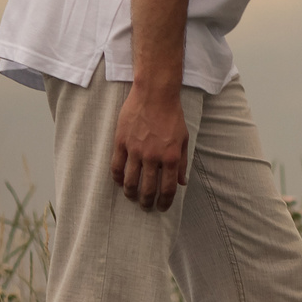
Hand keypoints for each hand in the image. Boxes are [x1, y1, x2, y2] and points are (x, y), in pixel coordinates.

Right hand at [110, 82, 188, 210]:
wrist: (155, 94)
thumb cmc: (172, 115)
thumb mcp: (184, 139)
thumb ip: (183, 163)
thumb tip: (182, 183)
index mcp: (171, 157)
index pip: (167, 188)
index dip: (164, 202)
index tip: (162, 207)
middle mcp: (153, 157)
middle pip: (147, 189)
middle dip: (146, 202)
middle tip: (146, 206)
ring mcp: (135, 150)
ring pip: (130, 181)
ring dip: (130, 194)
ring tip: (132, 197)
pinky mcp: (121, 142)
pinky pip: (116, 167)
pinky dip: (117, 178)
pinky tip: (120, 182)